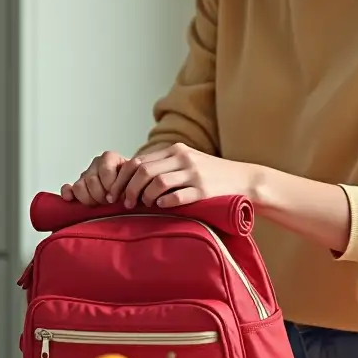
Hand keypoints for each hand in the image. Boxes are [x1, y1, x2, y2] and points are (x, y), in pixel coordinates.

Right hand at [60, 151, 128, 204]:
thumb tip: (125, 196)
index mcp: (110, 158)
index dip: (111, 187)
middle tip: (109, 202)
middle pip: (91, 181)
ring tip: (98, 203)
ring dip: (88, 198)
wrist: (131, 186)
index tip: (118, 197)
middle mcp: (96, 164)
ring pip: (79, 186)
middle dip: (100, 195)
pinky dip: (68, 193)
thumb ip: (130, 183)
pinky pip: (68, 188)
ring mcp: (86, 174)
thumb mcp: (135, 179)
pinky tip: (70, 199)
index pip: (105, 171)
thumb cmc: (133, 183)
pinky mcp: (78, 185)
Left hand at [109, 143, 257, 208]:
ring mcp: (194, 173)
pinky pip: (177, 196)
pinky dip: (164, 202)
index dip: (122, 178)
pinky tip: (160, 207)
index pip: (138, 161)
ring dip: (144, 197)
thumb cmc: (210, 174)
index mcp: (175, 150)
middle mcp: (183, 158)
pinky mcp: (204, 190)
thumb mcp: (186, 162)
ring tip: (143, 206)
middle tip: (124, 203)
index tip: (114, 193)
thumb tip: (131, 177)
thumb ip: (163, 165)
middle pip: (144, 171)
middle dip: (128, 189)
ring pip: (157, 183)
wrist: (243, 179)